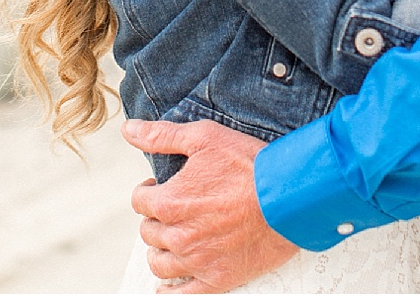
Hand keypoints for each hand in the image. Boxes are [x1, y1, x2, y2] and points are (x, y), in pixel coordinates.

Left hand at [123, 118, 298, 292]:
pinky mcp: (216, 279)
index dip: (149, 191)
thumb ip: (162, 136)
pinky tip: (170, 281)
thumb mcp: (204, 138)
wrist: (290, 198)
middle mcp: (178, 235)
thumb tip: (129, 131)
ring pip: (159, 262)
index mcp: (170, 202)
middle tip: (175, 210)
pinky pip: (180, 294)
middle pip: (149, 231)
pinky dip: (169, 289)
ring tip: (175, 238)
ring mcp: (197, 261)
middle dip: (158, 218)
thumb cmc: (250, 165)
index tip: (161, 188)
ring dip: (162, 249)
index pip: (140, 201)